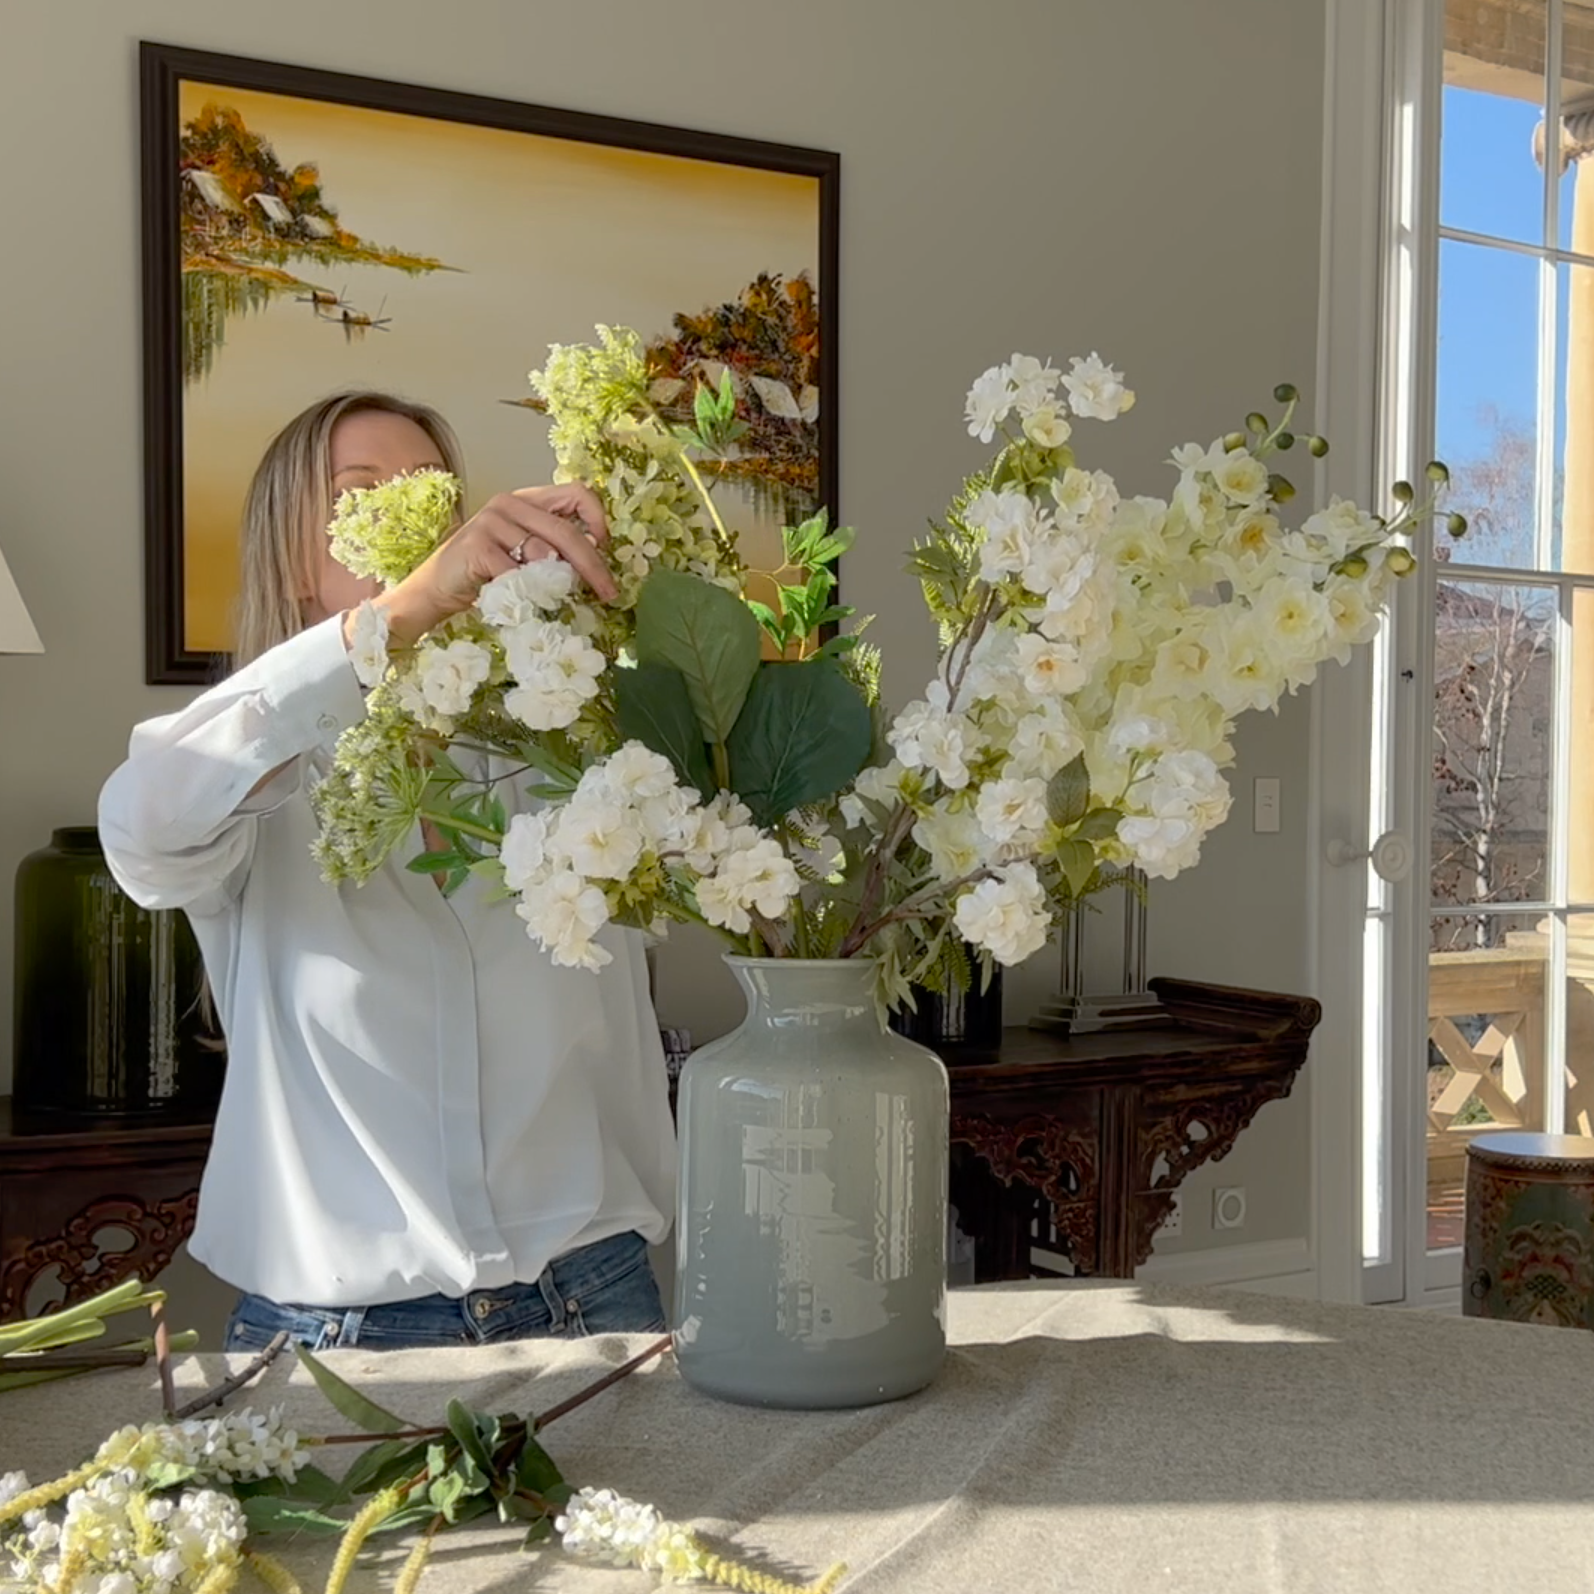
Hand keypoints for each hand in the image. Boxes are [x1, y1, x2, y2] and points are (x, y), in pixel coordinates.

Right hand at [369, 484, 614, 645]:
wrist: (435, 589)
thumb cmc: (485, 574)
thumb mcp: (525, 555)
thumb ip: (553, 549)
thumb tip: (596, 561)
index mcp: (526, 500)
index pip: (576, 493)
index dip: (598, 520)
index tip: (605, 549)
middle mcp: (509, 503)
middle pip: (567, 531)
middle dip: (593, 566)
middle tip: (609, 593)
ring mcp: (491, 521)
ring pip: (545, 554)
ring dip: (554, 584)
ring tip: (549, 599)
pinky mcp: (477, 545)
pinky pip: (518, 573)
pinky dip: (526, 592)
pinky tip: (520, 601)